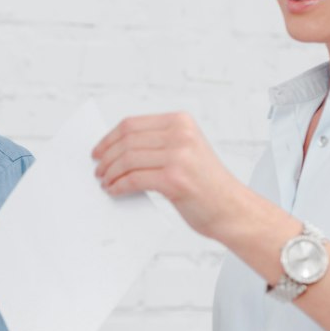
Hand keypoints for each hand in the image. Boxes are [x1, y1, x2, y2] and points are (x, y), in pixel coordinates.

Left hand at [93, 113, 257, 241]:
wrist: (231, 209)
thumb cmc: (205, 184)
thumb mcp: (185, 151)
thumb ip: (158, 143)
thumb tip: (116, 148)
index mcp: (181, 122)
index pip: (132, 124)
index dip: (108, 139)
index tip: (97, 151)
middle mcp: (180, 135)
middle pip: (126, 141)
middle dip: (106, 157)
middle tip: (98, 170)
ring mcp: (178, 156)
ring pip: (127, 159)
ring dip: (110, 173)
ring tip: (105, 182)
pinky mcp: (174, 179)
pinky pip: (133, 179)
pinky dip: (118, 186)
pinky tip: (114, 191)